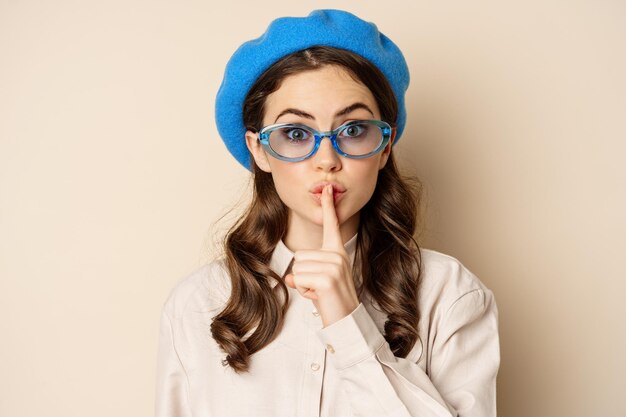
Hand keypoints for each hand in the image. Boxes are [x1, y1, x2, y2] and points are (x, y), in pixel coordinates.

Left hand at [284, 184, 359, 326]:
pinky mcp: (327, 278)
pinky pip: (299, 278)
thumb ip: (304, 272)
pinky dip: (303, 290)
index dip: (328, 207)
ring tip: (319, 291)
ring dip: (303, 283)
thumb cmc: (332, 300)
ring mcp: (334, 265)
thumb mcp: (317, 281)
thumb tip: (289, 277)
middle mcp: (338, 255)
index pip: (331, 225)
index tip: (327, 188)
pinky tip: (319, 296)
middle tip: (319, 287)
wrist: (346, 321)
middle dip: (302, 274)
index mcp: (337, 252)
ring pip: (298, 267)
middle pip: (300, 254)